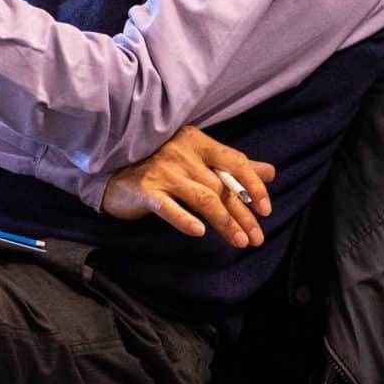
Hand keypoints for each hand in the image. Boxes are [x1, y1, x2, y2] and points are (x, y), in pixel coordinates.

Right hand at [98, 128, 275, 248]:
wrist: (113, 171)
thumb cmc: (160, 165)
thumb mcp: (197, 159)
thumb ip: (233, 165)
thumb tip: (271, 172)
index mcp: (197, 141)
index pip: (234, 162)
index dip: (253, 187)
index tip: (265, 211)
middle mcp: (182, 153)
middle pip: (221, 187)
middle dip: (243, 215)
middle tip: (257, 238)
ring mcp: (163, 171)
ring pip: (203, 198)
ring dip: (225, 222)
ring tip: (240, 242)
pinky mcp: (145, 190)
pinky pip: (169, 207)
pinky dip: (184, 219)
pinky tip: (199, 232)